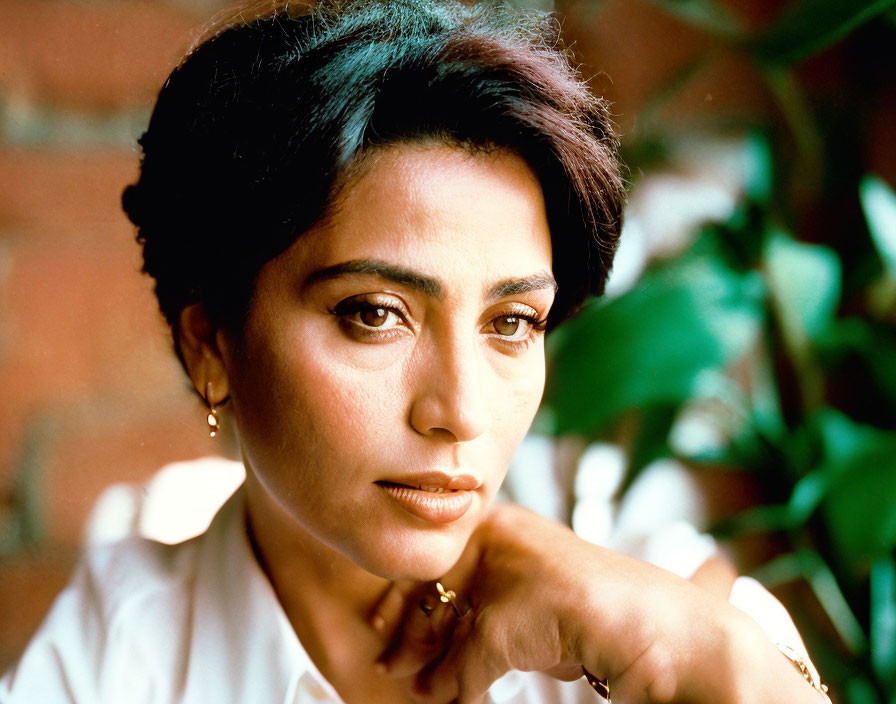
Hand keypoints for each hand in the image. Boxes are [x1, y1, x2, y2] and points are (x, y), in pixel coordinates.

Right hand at [371, 502, 720, 702]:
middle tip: (394, 668)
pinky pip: (492, 638)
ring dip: (441, 655)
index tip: (381, 638)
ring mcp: (525, 583)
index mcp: (493, 529)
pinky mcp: (542, 617)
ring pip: (467, 618)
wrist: (655, 631)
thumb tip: (425, 691)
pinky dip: (472, 663)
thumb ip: (459, 663)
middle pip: (443, 591)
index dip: (401, 602)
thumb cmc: (578, 602)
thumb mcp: (501, 630)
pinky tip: (456, 686)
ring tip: (420, 685)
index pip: (429, 561)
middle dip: (418, 634)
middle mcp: (506, 550)